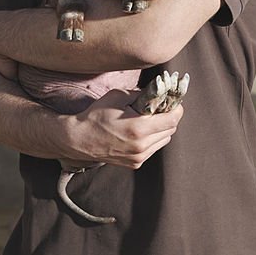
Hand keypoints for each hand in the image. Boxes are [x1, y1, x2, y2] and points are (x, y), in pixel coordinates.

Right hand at [63, 88, 182, 168]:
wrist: (79, 140)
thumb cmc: (96, 115)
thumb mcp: (118, 96)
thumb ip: (141, 94)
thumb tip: (158, 91)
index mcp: (139, 128)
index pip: (172, 119)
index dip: (176, 108)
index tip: (173, 102)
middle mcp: (141, 145)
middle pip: (170, 130)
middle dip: (169, 117)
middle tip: (161, 108)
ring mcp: (139, 157)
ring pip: (164, 140)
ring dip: (162, 129)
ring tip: (149, 120)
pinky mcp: (135, 163)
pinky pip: (153, 148)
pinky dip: (152, 139)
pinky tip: (140, 132)